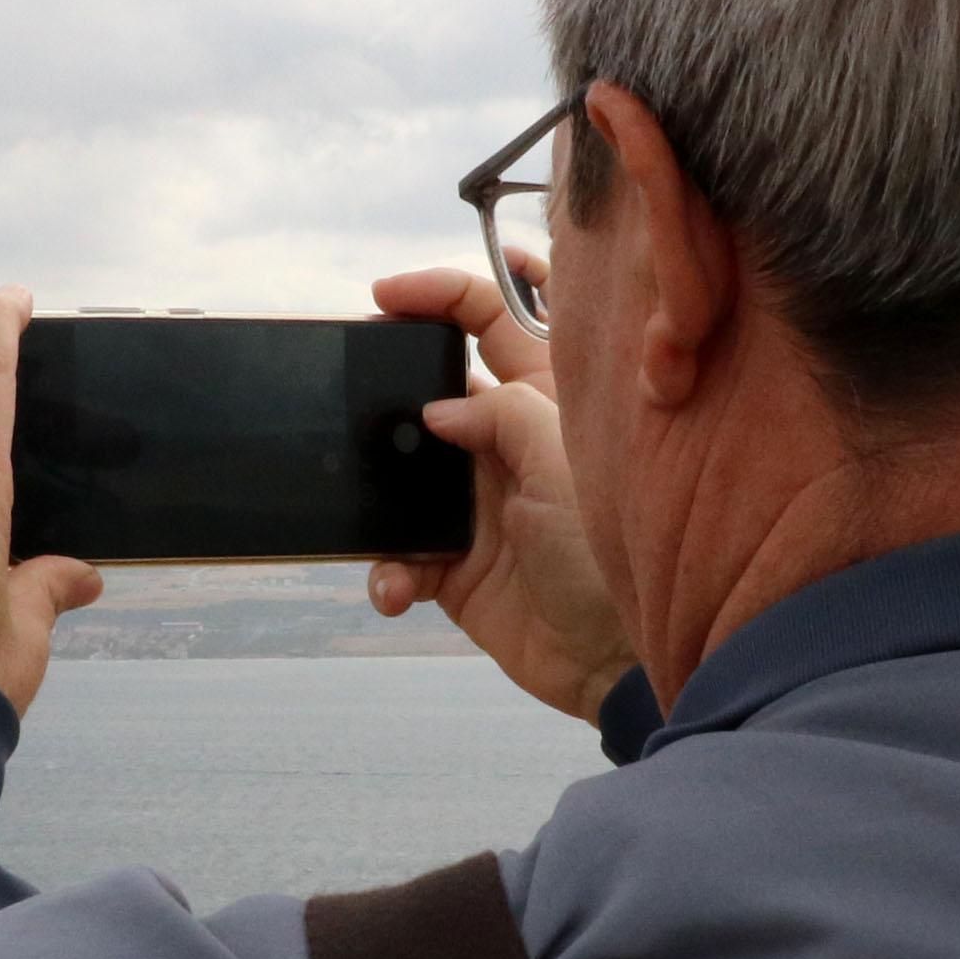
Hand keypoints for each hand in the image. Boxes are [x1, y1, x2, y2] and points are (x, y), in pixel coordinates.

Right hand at [366, 266, 634, 721]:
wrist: (609, 662)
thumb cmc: (605, 556)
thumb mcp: (560, 462)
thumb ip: (500, 414)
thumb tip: (436, 411)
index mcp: (542, 402)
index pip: (492, 320)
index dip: (441, 296)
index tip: (386, 296)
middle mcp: (504, 445)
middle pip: (430, 391)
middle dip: (383, 391)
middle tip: (351, 394)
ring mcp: (475, 504)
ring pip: (400, 475)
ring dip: (376, 496)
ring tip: (375, 515)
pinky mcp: (453, 565)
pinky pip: (398, 554)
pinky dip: (388, 571)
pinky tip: (399, 588)